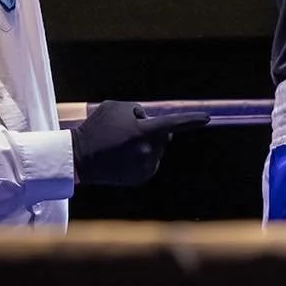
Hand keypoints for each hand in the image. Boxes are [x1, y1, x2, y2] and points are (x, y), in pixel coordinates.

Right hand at [70, 100, 208, 186]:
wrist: (79, 158)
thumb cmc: (97, 127)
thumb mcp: (117, 107)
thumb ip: (137, 110)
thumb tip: (149, 120)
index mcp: (143, 132)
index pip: (174, 123)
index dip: (191, 120)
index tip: (207, 118)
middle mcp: (148, 151)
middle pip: (165, 135)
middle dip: (155, 130)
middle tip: (131, 130)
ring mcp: (145, 167)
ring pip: (157, 149)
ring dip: (147, 144)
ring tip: (122, 145)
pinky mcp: (141, 178)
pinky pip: (150, 162)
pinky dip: (142, 157)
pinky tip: (123, 157)